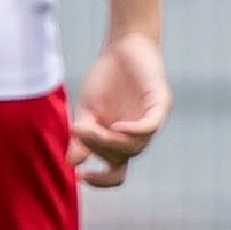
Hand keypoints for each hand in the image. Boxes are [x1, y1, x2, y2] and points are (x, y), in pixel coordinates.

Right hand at [69, 32, 170, 188]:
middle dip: (97, 147)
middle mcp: (137, 136)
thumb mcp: (87, 110)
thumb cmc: (107, 80)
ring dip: (110, 140)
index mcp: (119, 141)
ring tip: (89, 127)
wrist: (123, 48)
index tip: (82, 176)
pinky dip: (136, 130)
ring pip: (135, 145)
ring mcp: (149, 121)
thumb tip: (71, 162)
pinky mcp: (159, 104)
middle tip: (79, 132)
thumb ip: (82, 135)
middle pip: (121, 157)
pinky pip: (151, 125)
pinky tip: (119, 127)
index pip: (116, 172)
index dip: (102, 180)